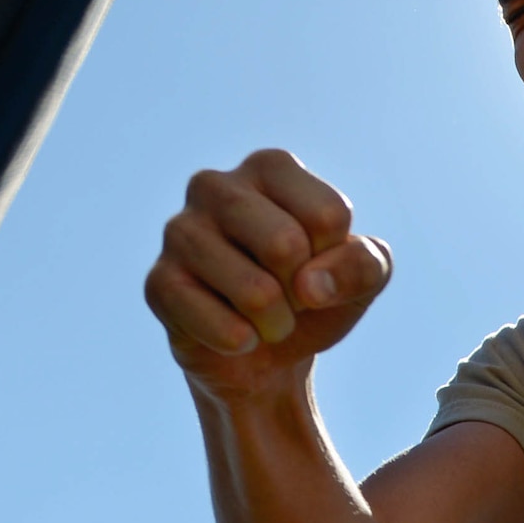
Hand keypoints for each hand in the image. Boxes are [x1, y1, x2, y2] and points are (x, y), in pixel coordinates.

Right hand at [145, 150, 391, 398]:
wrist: (264, 356)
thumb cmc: (313, 297)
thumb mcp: (364, 277)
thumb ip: (364, 264)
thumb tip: (310, 286)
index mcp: (269, 167)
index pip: (328, 216)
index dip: (334, 259)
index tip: (315, 265)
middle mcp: (215, 185)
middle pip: (286, 245)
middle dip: (302, 292)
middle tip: (288, 297)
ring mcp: (179, 232)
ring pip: (256, 291)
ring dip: (276, 323)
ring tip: (264, 318)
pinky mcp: (158, 283)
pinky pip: (223, 327)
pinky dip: (244, 343)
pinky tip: (235, 336)